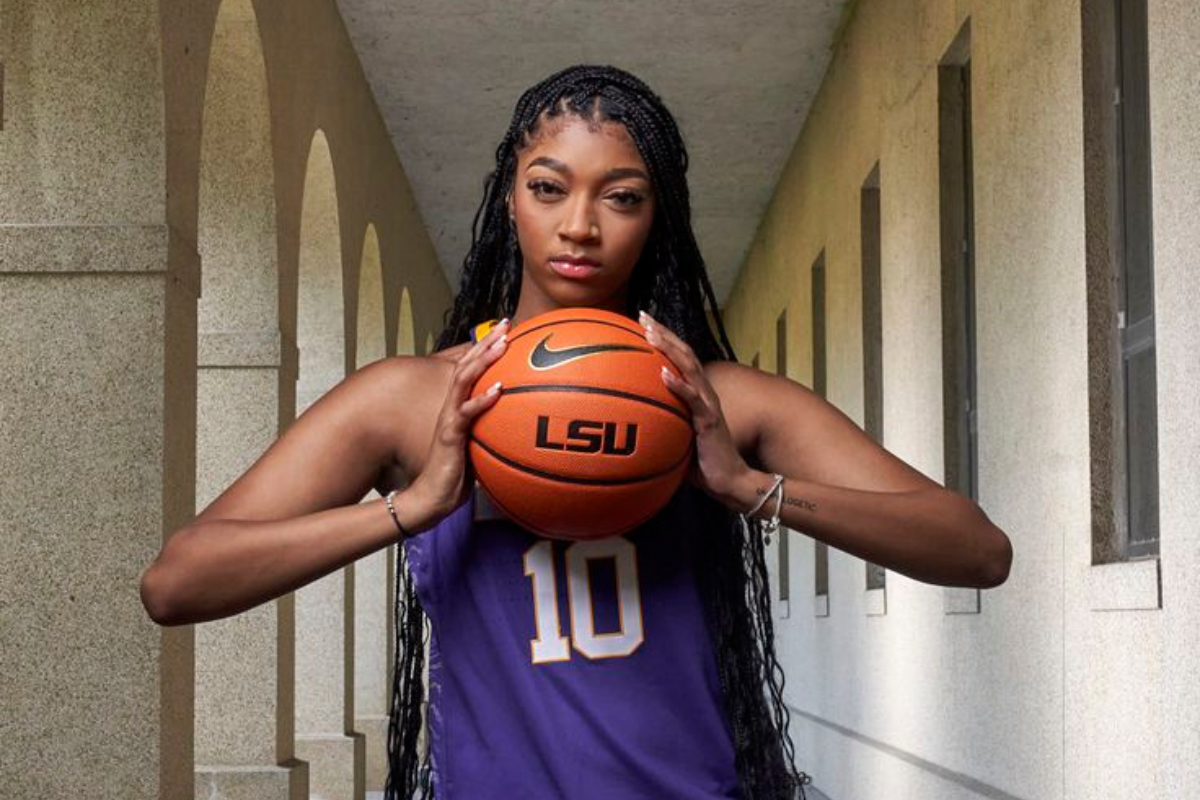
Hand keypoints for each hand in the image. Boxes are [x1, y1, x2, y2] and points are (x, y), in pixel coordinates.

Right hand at [411, 319, 508, 518]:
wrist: (432, 497)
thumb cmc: (455, 473)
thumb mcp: (478, 444)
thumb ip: (491, 428)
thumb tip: (517, 422)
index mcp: (459, 406)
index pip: (472, 369)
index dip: (487, 347)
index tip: (507, 330)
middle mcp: (452, 406)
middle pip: (468, 365)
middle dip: (487, 342)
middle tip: (507, 324)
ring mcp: (450, 418)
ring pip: (465, 381)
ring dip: (484, 361)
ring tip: (502, 344)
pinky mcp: (450, 435)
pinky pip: (466, 414)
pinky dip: (482, 400)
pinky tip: (498, 389)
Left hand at [638, 310, 749, 509]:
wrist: (730, 482)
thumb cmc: (703, 464)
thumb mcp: (676, 440)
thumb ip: (659, 427)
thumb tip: (628, 428)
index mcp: (696, 395)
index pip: (680, 359)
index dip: (664, 339)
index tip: (643, 323)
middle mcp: (704, 394)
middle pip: (684, 354)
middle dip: (664, 333)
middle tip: (643, 317)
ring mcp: (708, 406)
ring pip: (690, 369)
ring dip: (669, 349)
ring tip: (651, 334)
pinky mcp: (709, 422)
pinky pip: (692, 400)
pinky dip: (678, 385)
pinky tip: (663, 374)